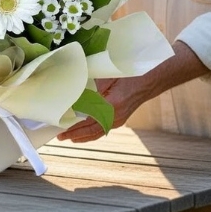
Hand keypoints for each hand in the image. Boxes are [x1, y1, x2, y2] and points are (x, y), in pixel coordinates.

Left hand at [56, 41, 209, 142]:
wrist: (150, 79)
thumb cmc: (130, 74)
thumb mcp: (109, 77)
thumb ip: (94, 86)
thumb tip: (75, 94)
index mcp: (112, 106)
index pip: (88, 120)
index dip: (74, 127)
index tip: (61, 130)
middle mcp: (115, 117)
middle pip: (91, 131)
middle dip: (75, 135)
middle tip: (60, 137)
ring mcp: (119, 120)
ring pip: (97, 132)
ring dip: (82, 135)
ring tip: (69, 137)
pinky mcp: (120, 118)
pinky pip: (102, 128)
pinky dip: (91, 132)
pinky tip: (84, 132)